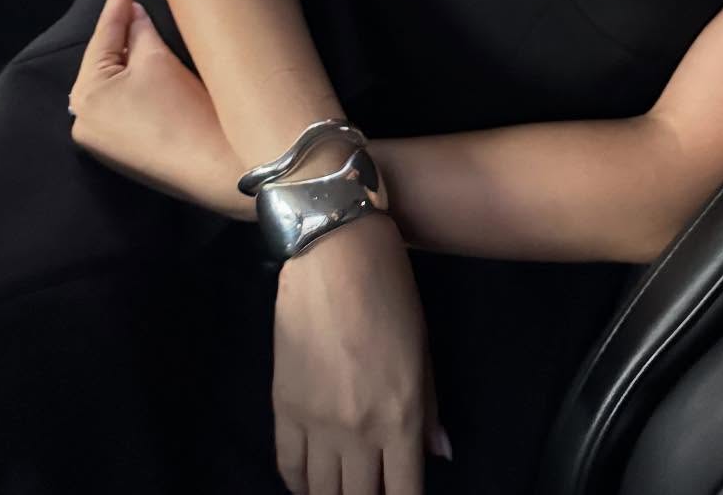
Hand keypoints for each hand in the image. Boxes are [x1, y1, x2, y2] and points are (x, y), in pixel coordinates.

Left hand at [67, 0, 252, 221]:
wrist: (215, 167)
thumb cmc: (184, 109)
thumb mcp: (159, 60)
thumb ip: (140, 31)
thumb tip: (133, 14)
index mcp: (85, 94)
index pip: (105, 33)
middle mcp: (82, 120)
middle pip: (104, 60)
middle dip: (121, 28)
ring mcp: (99, 141)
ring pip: (112, 82)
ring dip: (128, 55)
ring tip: (142, 22)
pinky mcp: (120, 152)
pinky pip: (121, 104)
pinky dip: (133, 82)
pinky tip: (147, 64)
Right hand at [272, 214, 451, 494]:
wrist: (333, 251)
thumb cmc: (390, 289)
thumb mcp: (422, 346)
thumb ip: (429, 407)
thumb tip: (440, 454)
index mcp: (400, 416)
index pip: (403, 493)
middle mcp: (358, 431)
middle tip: (372, 486)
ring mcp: (316, 423)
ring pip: (321, 492)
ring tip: (343, 486)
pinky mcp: (282, 407)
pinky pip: (288, 466)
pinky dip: (299, 483)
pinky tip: (311, 481)